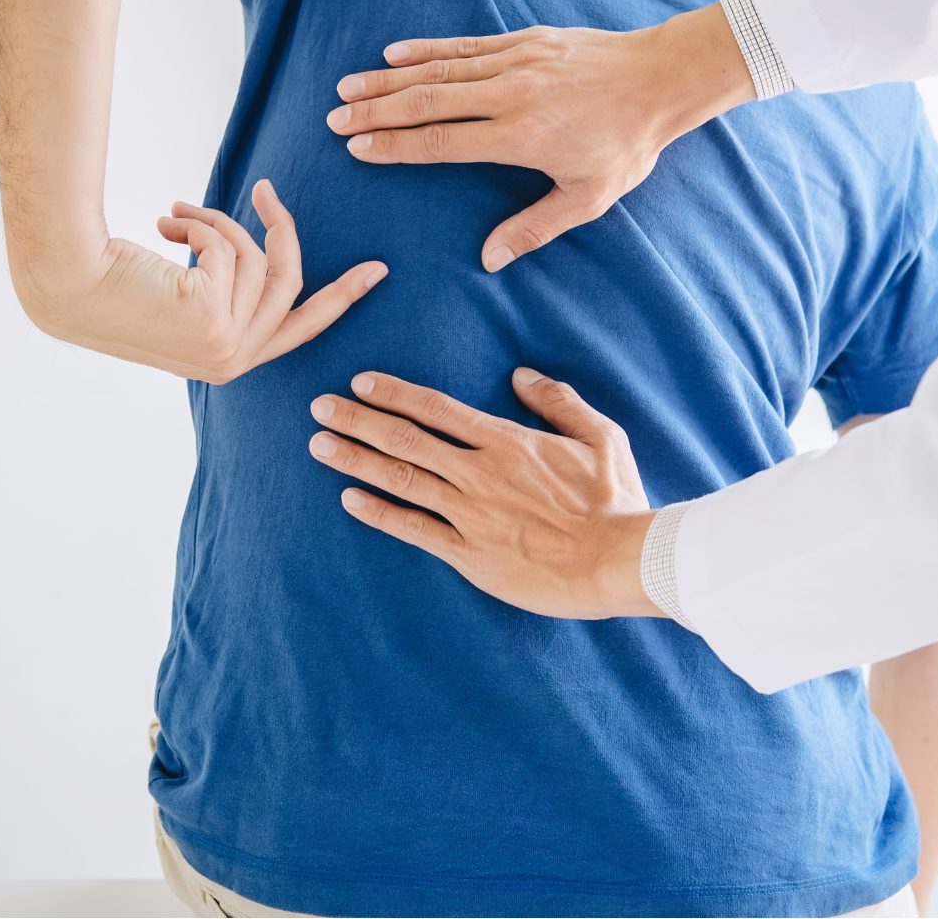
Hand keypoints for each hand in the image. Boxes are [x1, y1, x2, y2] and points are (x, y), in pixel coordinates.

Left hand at [31, 179, 386, 383]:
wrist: (64, 284)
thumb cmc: (108, 286)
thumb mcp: (180, 296)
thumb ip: (223, 288)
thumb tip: (256, 249)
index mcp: (228, 362)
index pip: (301, 327)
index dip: (343, 296)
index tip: (377, 271)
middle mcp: (232, 362)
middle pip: (291, 284)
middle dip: (284, 231)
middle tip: (268, 190)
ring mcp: (224, 346)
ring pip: (256, 259)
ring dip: (216, 223)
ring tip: (174, 214)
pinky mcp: (212, 320)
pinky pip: (230, 250)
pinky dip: (199, 225)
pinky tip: (163, 225)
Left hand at [306, 368, 663, 619]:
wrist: (618, 560)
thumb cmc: (615, 500)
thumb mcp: (600, 437)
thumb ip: (559, 402)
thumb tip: (522, 376)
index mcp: (506, 440)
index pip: (436, 408)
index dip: (394, 393)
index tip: (361, 382)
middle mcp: (478, 472)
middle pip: (405, 439)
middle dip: (357, 420)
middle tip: (319, 407)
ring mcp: (470, 514)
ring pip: (400, 479)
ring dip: (355, 460)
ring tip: (319, 445)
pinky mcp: (470, 555)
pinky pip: (414, 530)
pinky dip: (378, 514)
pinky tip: (349, 500)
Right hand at [324, 2, 754, 270]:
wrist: (662, 79)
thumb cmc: (627, 144)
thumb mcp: (588, 198)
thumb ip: (534, 228)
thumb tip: (488, 259)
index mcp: (521, 137)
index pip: (442, 142)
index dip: (395, 146)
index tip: (357, 148)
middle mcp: (510, 95)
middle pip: (428, 102)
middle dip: (376, 111)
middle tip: (334, 119)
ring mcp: (516, 62)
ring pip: (439, 71)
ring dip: (389, 80)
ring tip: (348, 87)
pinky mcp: (525, 41)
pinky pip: (465, 46)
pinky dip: (426, 50)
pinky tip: (394, 55)